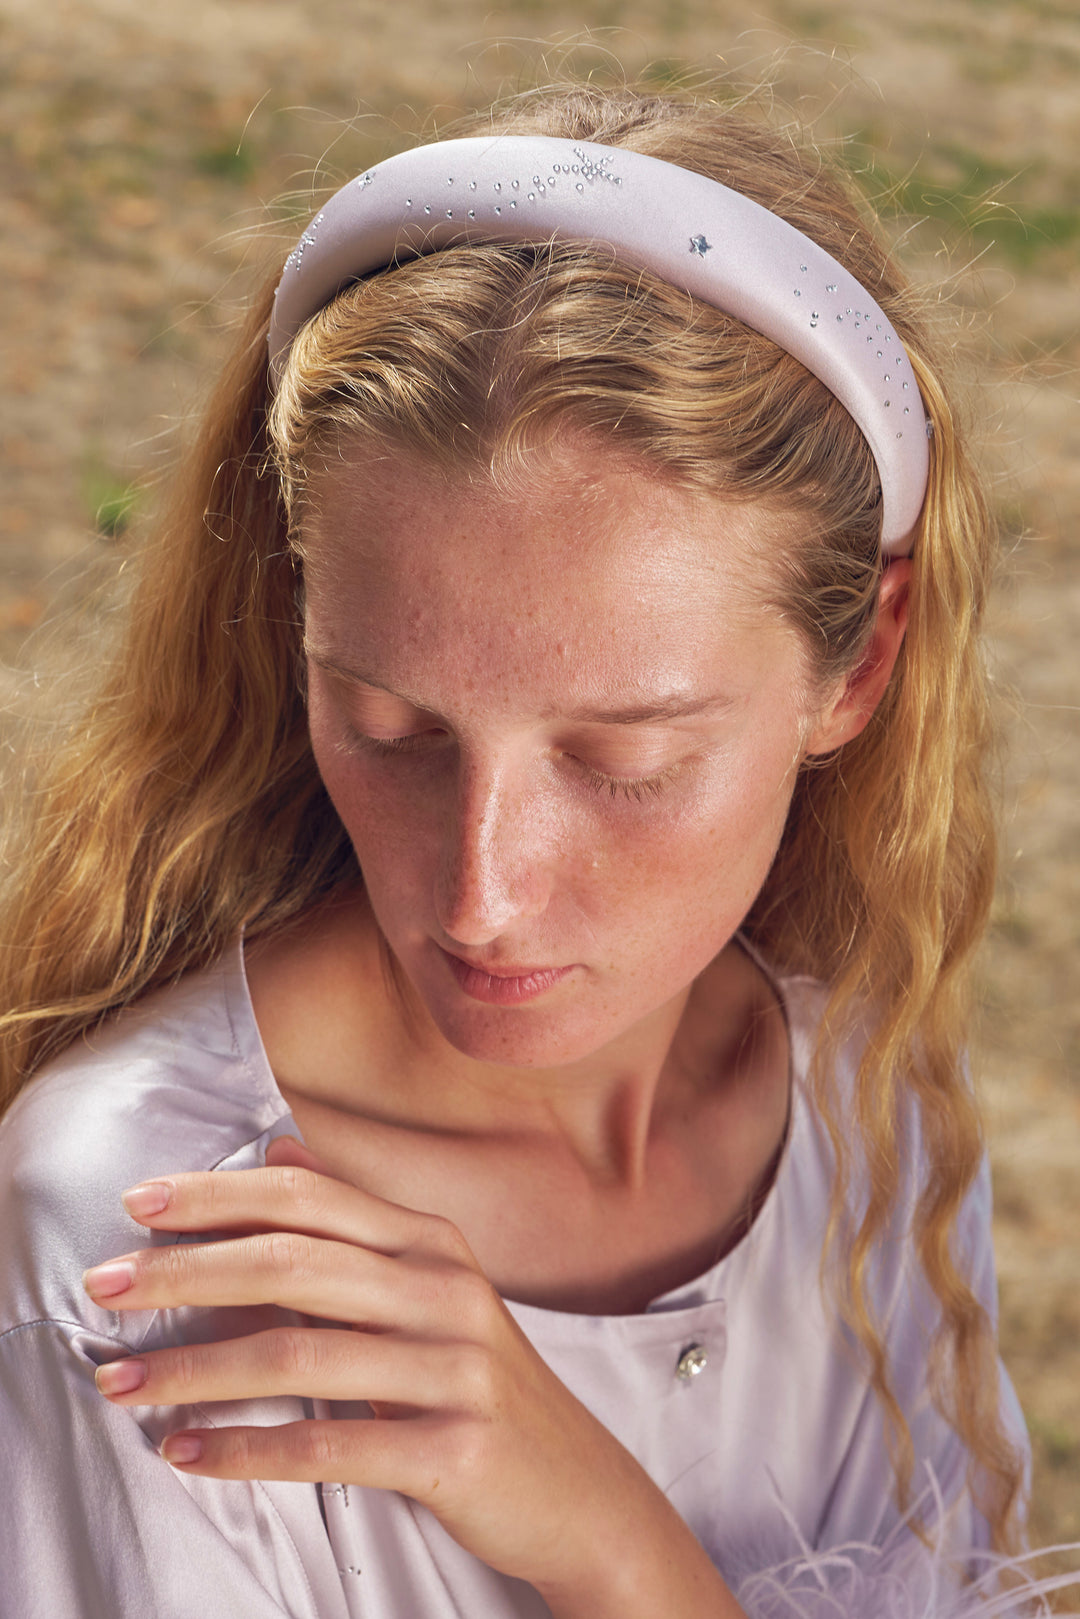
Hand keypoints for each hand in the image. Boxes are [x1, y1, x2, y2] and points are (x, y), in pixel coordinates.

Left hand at [83, 1137, 738, 1612]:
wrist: (577, 1489)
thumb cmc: (481, 1385)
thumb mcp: (431, 1288)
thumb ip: (357, 1223)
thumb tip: (279, 1153)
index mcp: (432, 1243)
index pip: (309, 1200)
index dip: (219, 1195)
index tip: (139, 1204)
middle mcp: (445, 1290)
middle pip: (293, 1265)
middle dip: (185, 1272)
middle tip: (104, 1285)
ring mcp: (454, 1368)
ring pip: (298, 1354)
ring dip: (195, 1370)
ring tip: (123, 1385)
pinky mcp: (453, 1448)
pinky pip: (329, 1445)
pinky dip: (247, 1450)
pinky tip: (188, 1455)